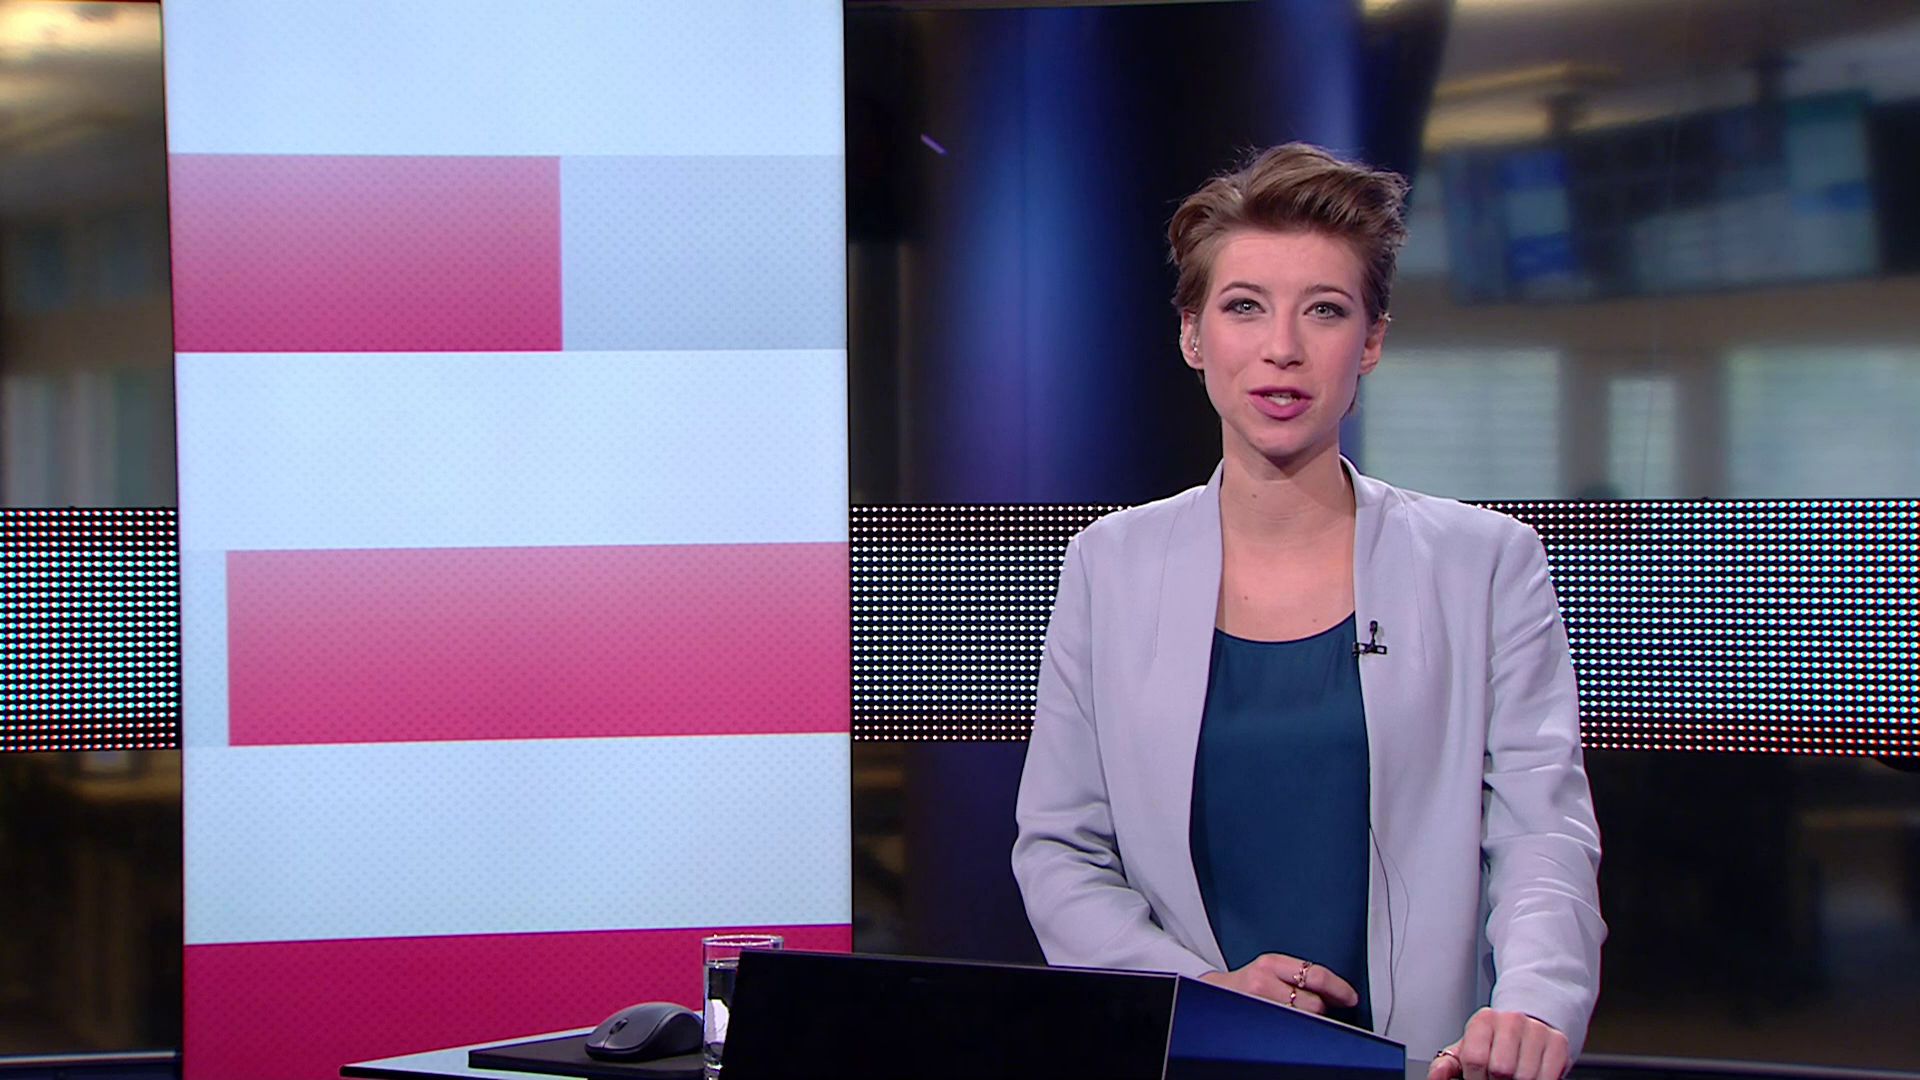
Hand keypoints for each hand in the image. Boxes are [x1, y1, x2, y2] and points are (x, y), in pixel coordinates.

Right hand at [1198, 954, 1357, 1014]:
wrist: (1214, 996)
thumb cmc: (1246, 985)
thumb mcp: (1269, 968)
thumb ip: (1296, 974)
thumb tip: (1334, 990)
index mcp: (1271, 963)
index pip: (1315, 974)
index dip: (1338, 988)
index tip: (1350, 997)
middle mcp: (1263, 981)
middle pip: (1313, 1001)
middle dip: (1322, 1007)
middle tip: (1320, 1007)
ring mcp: (1259, 1003)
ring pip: (1304, 1017)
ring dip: (1310, 1019)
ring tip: (1300, 1015)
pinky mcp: (1256, 1021)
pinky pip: (1290, 1029)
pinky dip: (1299, 1029)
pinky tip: (1295, 1026)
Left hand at [1428, 1009, 1568, 1079]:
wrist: (1527, 1028)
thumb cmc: (1493, 1044)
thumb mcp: (1466, 1051)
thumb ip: (1446, 1065)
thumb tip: (1436, 1077)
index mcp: (1484, 1020)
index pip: (1476, 1059)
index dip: (1475, 1078)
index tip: (1477, 1079)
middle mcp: (1512, 1020)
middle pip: (1502, 1070)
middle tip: (1496, 1079)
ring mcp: (1537, 1030)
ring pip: (1525, 1077)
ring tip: (1512, 1078)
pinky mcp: (1558, 1043)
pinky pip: (1547, 1078)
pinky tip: (1529, 1078)